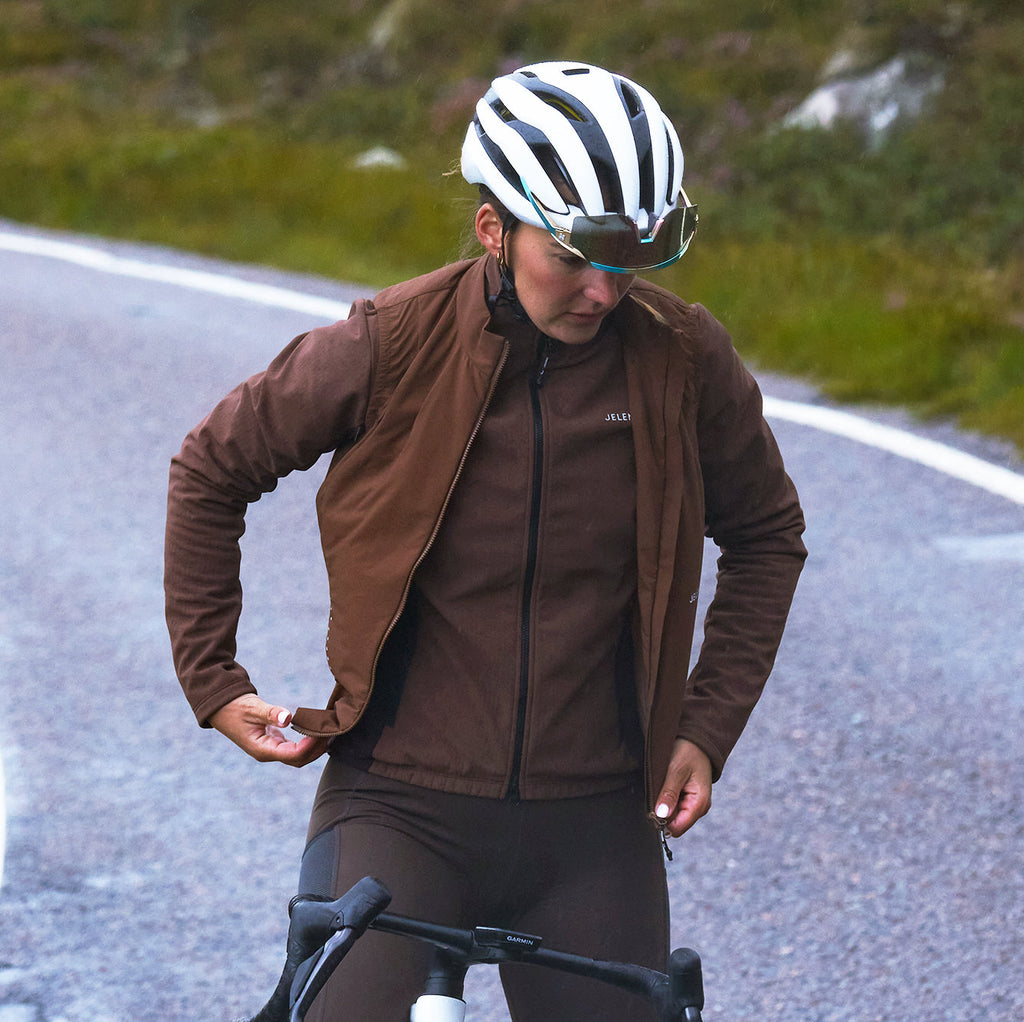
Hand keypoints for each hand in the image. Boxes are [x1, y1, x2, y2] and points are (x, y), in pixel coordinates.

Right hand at [208, 693, 329, 766]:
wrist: (222, 706)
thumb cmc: (236, 707)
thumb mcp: (253, 708)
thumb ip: (271, 713)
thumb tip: (287, 718)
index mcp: (262, 749)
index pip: (292, 755)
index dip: (309, 746)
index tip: (321, 732)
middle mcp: (268, 752)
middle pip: (299, 760)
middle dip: (316, 749)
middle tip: (332, 732)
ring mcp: (271, 749)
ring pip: (298, 756)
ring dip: (314, 747)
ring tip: (329, 732)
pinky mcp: (274, 742)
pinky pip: (294, 748)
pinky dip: (307, 742)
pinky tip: (317, 731)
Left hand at [654, 739, 712, 837]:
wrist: (697, 741)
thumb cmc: (689, 753)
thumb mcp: (676, 771)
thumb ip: (669, 793)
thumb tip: (661, 815)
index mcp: (699, 804)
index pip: (677, 828)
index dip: (662, 821)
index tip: (651, 808)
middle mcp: (698, 808)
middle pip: (674, 824)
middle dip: (662, 813)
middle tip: (655, 793)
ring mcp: (693, 804)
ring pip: (672, 816)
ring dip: (664, 805)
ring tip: (662, 787)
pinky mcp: (688, 799)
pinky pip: (674, 807)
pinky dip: (666, 800)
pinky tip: (665, 787)